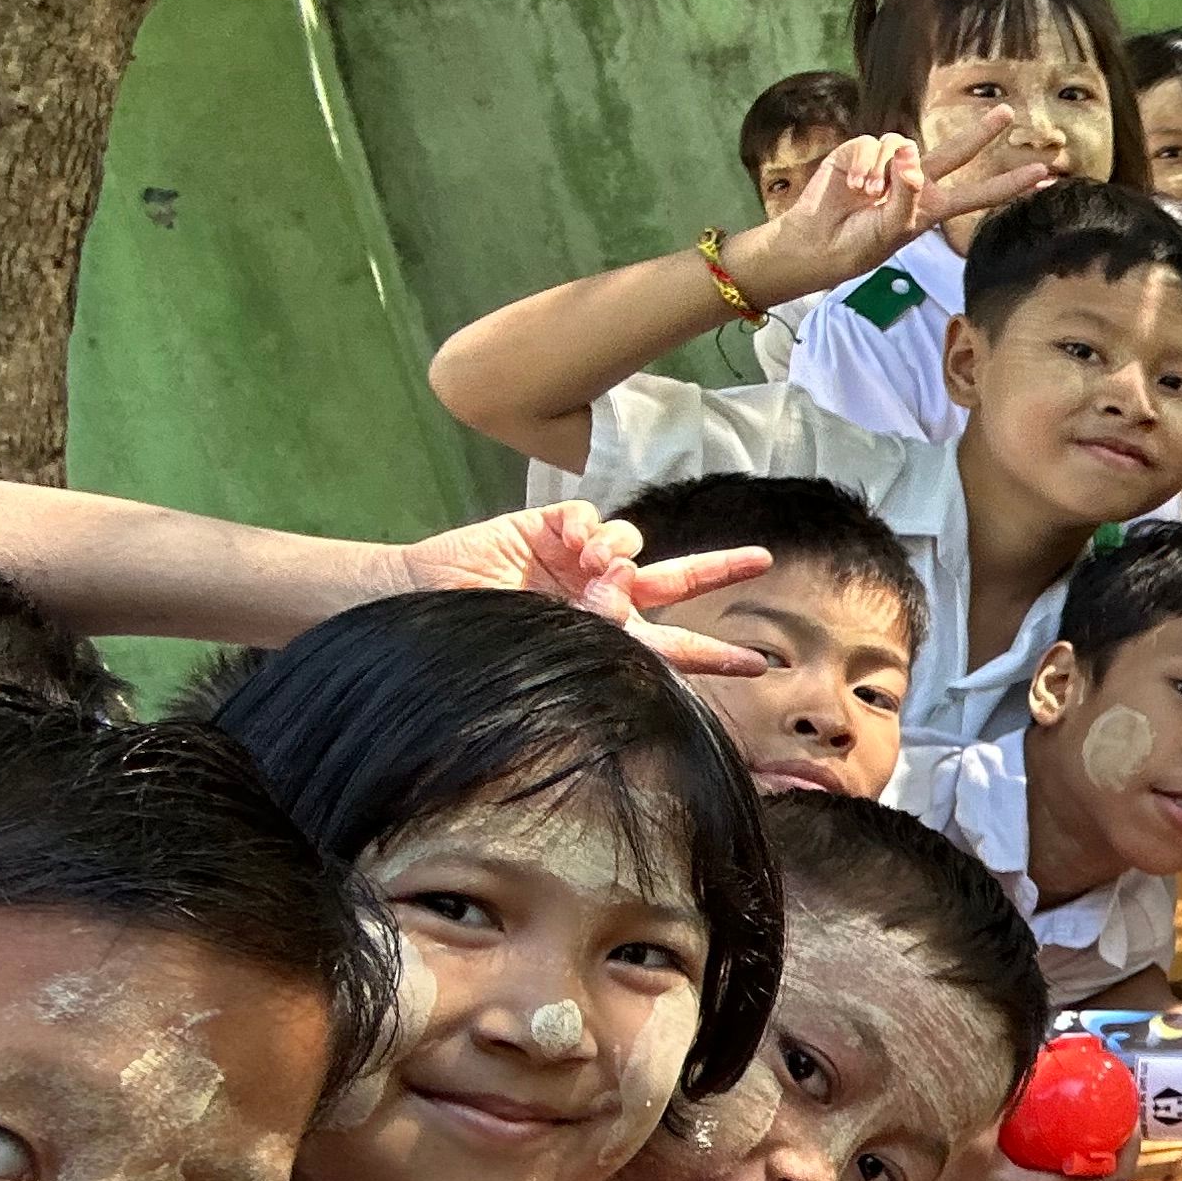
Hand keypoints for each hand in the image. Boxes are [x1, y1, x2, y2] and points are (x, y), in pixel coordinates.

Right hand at [396, 502, 774, 677]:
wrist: (418, 603)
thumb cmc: (479, 640)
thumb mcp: (547, 648)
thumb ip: (595, 629)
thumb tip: (625, 592)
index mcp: (606, 639)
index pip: (671, 649)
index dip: (714, 655)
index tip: (760, 663)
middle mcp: (601, 597)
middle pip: (675, 581)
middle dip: (719, 568)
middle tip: (762, 558)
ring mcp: (577, 561)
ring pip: (631, 542)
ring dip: (621, 550)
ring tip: (592, 565)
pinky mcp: (550, 527)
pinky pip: (589, 517)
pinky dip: (587, 525)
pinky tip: (568, 540)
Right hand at [747, 104, 1060, 297]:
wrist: (818, 240)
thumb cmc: (859, 243)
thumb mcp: (892, 229)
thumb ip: (906, 195)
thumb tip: (910, 155)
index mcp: (933, 206)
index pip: (980, 195)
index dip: (1011, 185)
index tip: (1045, 176)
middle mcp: (916, 180)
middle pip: (957, 151)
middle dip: (982, 133)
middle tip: (1008, 112)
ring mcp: (890, 164)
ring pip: (901, 146)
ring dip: (884, 172)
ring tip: (867, 197)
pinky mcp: (862, 151)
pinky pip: (871, 145)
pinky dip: (862, 166)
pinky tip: (852, 186)